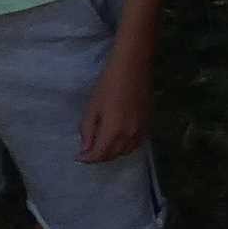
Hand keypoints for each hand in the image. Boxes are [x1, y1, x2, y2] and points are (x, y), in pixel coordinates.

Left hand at [80, 38, 154, 164]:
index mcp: (114, 131)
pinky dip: (125, 147)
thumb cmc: (108, 85)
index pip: (100, 154)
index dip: (88, 159)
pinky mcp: (148, 124)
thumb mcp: (92, 107)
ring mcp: (141, 130)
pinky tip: (117, 141)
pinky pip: (136, 144)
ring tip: (100, 147)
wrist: (133, 69)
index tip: (78, 157)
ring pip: (126, 151)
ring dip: (112, 153)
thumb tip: (86, 148)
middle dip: (99, 157)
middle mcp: (130, 135)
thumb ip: (88, 130)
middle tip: (87, 153)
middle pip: (113, 155)